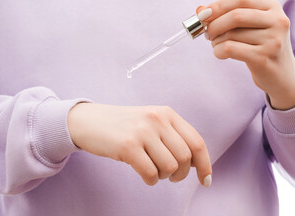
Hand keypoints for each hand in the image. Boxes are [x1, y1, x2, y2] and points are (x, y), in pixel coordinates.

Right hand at [68, 103, 211, 186]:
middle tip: (171, 176)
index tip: (205, 180)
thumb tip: (198, 163)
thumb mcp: (152, 123)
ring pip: (170, 167)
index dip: (205, 164)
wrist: (90, 121)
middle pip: (185, 158)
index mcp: (167, 113)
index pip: (197, 142)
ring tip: (154, 171)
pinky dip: (151, 180)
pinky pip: (151, 174)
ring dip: (164, 176)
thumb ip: (173, 136)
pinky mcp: (127, 146)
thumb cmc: (125, 127)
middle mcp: (157, 119)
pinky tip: (144, 175)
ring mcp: (142, 132)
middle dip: (181, 174)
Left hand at [197, 0, 294, 109]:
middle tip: (208, 33)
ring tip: (217, 45)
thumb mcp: (248, 27)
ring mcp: (273, 40)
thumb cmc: (259, 46)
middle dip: (214, 24)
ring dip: (216, 40)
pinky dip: (218, 51)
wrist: (281, 75)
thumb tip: (199, 9)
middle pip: (235, 15)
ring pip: (231, 34)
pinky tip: (219, 53)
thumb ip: (226, 15)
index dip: (219, 5)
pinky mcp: (263, 58)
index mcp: (273, 7)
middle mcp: (278, 21)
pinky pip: (230, 49)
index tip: (203, 14)